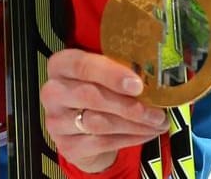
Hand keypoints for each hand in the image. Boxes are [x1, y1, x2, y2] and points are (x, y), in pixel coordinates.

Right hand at [41, 48, 172, 172]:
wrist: (80, 127)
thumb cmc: (96, 92)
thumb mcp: (103, 75)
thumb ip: (120, 70)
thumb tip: (153, 76)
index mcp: (60, 66)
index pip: (80, 65)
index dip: (109, 74)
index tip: (137, 84)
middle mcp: (53, 92)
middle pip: (90, 96)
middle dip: (128, 105)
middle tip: (156, 110)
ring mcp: (56, 121)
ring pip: (98, 123)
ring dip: (134, 124)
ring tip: (157, 122)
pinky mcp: (67, 145)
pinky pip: (102, 143)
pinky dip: (130, 138)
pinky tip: (146, 133)